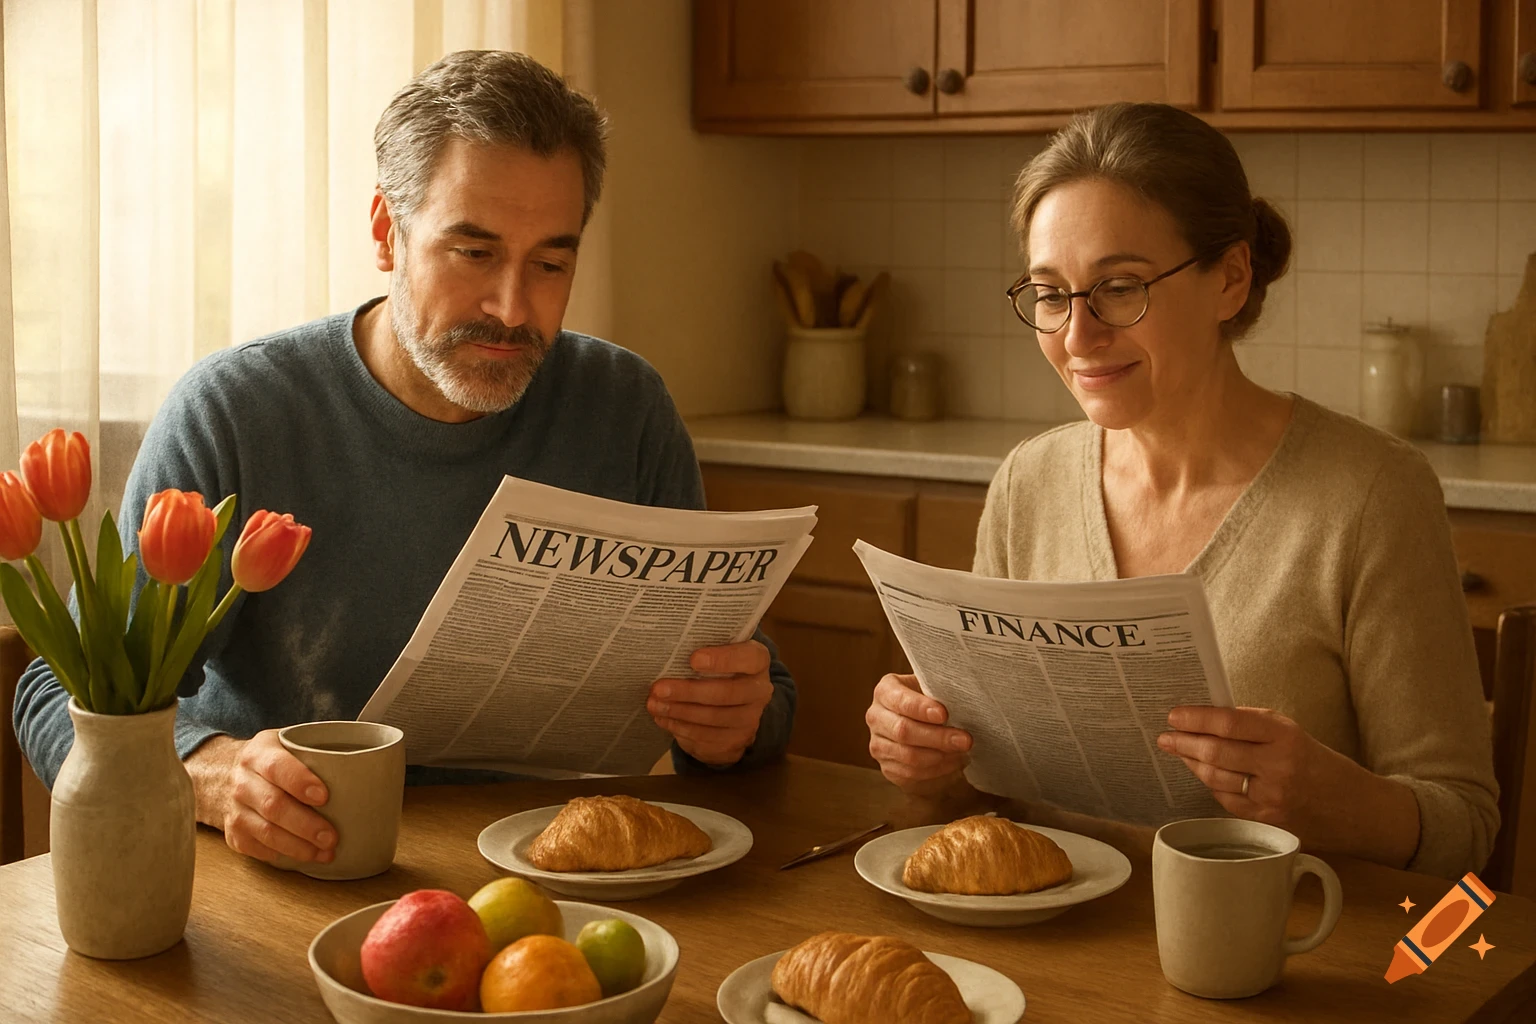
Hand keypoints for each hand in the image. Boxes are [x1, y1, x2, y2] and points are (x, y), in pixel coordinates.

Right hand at [186, 731, 336, 865]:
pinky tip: (304, 856)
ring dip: (298, 846)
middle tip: (332, 837)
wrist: (224, 777)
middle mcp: (242, 782)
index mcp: (258, 754)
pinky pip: (258, 849)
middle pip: (273, 806)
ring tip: (325, 853)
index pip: (276, 767)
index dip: (300, 782)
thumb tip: (367, 767)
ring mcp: (235, 810)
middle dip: (306, 825)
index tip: (324, 797)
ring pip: (266, 832)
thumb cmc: (272, 762)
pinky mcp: (234, 835)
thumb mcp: (287, 743)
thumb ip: (317, 751)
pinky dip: (282, 855)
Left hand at [648, 640, 773, 766]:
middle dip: (689, 691)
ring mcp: (750, 720)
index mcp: (758, 662)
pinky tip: (664, 718)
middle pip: (727, 693)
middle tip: (658, 688)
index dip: (723, 659)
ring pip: (713, 718)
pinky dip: (680, 727)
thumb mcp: (717, 655)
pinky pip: (706, 737)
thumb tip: (667, 651)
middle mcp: (759, 691)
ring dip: (679, 711)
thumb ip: (703, 649)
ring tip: (654, 704)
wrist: (733, 709)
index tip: (693, 659)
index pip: (749, 658)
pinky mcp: (736, 742)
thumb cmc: (719, 672)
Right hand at [866, 673, 971, 795]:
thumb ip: (941, 692)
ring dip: (941, 756)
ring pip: (909, 756)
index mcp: (885, 691)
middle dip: (938, 737)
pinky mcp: (887, 768)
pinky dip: (937, 770)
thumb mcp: (934, 688)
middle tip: (965, 740)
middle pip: (903, 731)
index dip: (921, 708)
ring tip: (963, 752)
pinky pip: (912, 774)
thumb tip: (960, 702)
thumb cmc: (933, 702)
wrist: (925, 724)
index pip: (900, 700)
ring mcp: (879, 745)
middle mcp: (876, 717)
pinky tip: (954, 762)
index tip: (943, 715)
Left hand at [1157, 705, 1414, 859]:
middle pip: (1216, 753)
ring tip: (1179, 752)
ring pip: (1215, 779)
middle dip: (1183, 743)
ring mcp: (1271, 800)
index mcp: (1286, 737)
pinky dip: (1212, 786)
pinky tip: (1205, 775)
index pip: (1230, 722)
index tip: (1174, 715)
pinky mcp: (1267, 824)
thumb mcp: (1293, 733)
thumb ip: (1253, 725)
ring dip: (1192, 764)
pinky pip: (1227, 801)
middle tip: (1165, 736)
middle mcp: (1278, 768)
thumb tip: (1207, 716)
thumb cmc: (1321, 764)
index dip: (1196, 718)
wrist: (1359, 811)